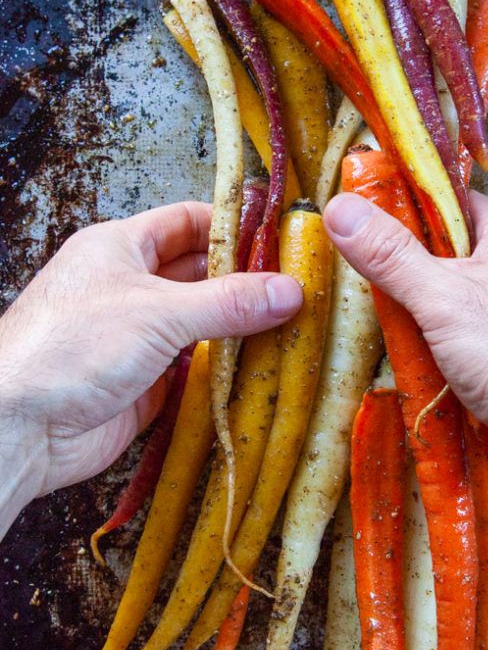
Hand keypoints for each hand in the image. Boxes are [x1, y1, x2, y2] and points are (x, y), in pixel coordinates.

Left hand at [0, 201, 301, 531]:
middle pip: (200, 273)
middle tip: (298, 286)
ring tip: (293, 325)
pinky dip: (226, 367)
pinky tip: (261, 366)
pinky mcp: (146, 382)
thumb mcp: (157, 312)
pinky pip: (196, 368)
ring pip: (201, 322)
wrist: (20, 427)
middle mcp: (129, 287)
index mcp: (120, 248)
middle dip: (245, 279)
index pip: (188, 222)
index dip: (234, 225)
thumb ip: (227, 301)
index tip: (281, 236)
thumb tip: (288, 290)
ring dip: (240, 326)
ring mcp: (138, 336)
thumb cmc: (68, 348)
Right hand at [324, 189, 487, 487]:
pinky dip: (452, 347)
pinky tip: (432, 365)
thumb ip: (391, 255)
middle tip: (376, 287)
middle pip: (456, 253)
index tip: (368, 226)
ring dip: (431, 316)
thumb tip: (341, 209)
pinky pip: (480, 335)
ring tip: (401, 332)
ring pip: (466, 299)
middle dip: (414, 272)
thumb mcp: (443, 300)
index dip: (409, 210)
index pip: (453, 203)